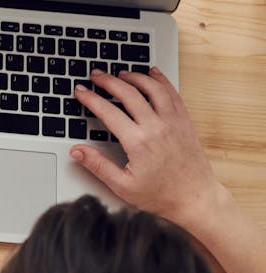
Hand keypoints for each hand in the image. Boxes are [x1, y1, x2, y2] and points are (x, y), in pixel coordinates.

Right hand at [70, 67, 225, 229]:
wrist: (196, 199)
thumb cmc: (162, 195)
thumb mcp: (122, 185)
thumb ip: (97, 165)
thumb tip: (77, 151)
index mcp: (138, 142)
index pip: (108, 112)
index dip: (90, 98)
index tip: (81, 91)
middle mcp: (157, 128)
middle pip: (129, 93)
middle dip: (108, 81)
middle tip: (96, 75)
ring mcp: (173, 123)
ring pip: (152, 88)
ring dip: (135, 77)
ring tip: (121, 73)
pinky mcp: (185, 122)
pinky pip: (173, 94)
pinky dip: (161, 81)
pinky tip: (153, 74)